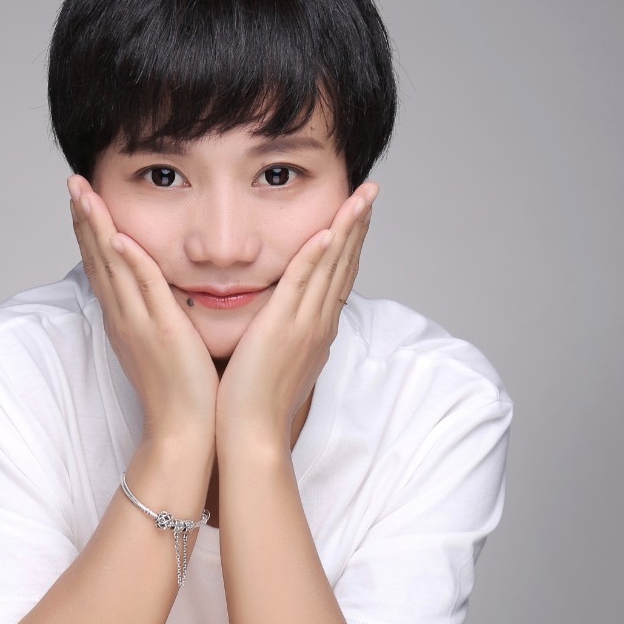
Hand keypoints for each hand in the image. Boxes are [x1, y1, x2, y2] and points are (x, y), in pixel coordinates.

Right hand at [69, 175, 218, 444]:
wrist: (184, 432)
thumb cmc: (182, 393)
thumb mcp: (165, 346)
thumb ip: (161, 317)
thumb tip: (166, 298)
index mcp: (125, 320)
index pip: (102, 265)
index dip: (91, 230)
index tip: (84, 198)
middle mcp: (124, 317)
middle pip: (97, 258)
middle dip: (84, 217)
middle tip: (72, 180)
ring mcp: (138, 324)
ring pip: (112, 266)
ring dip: (97, 227)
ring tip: (83, 192)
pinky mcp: (161, 332)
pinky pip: (142, 290)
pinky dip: (129, 263)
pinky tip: (118, 236)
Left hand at [216, 182, 376, 447]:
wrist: (252, 433)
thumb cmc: (256, 402)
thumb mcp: (278, 359)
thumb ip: (282, 334)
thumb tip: (280, 321)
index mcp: (317, 329)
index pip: (339, 274)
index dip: (351, 241)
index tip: (358, 212)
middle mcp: (318, 322)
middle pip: (345, 263)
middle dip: (359, 224)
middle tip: (371, 190)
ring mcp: (304, 324)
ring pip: (331, 266)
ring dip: (347, 228)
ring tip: (361, 196)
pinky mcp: (283, 328)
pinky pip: (303, 284)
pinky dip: (316, 257)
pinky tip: (328, 231)